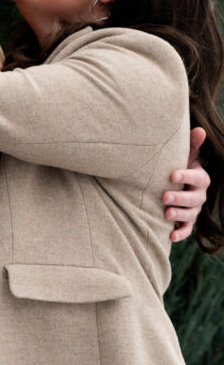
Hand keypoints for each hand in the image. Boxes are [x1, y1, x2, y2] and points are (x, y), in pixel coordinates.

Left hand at [163, 127, 208, 241]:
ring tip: (166, 213)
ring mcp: (194, 210)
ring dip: (179, 215)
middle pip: (195, 199)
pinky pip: (186, 230)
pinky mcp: (186, 222)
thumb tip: (200, 129)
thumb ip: (192, 145)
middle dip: (180, 198)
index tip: (172, 174)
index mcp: (200, 178)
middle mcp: (200, 195)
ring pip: (191, 215)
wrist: (173, 183)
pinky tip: (170, 235)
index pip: (198, 178)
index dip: (187, 176)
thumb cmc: (177, 166)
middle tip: (165, 196)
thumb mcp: (184, 155)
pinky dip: (180, 234)